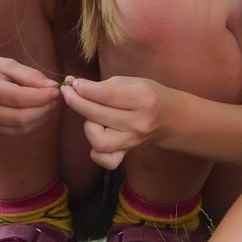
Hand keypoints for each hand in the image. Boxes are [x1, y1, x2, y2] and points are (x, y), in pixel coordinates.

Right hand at [0, 56, 59, 134]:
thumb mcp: (2, 64)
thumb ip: (28, 75)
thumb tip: (52, 86)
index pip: (20, 98)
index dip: (42, 97)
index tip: (56, 90)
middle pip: (22, 118)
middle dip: (44, 109)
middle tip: (54, 99)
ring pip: (20, 128)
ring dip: (39, 118)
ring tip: (46, 104)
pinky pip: (13, 132)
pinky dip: (29, 124)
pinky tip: (33, 111)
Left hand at [60, 76, 177, 169]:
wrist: (172, 119)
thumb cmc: (151, 96)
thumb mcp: (134, 82)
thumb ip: (106, 85)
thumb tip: (75, 86)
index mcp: (144, 99)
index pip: (106, 95)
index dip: (84, 88)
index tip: (71, 82)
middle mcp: (139, 123)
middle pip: (98, 115)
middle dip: (76, 101)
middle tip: (68, 92)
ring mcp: (132, 141)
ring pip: (99, 141)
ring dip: (89, 126)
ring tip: (92, 116)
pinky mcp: (127, 153)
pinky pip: (104, 159)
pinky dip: (96, 150)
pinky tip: (98, 135)